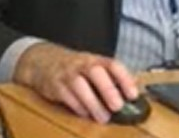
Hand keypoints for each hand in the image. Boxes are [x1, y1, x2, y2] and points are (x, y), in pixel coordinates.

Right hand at [15, 42, 137, 122]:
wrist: (42, 61)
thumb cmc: (75, 68)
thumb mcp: (93, 67)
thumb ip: (112, 78)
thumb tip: (136, 90)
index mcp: (95, 60)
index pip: (112, 64)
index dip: (124, 79)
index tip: (133, 95)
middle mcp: (81, 64)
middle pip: (94, 71)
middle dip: (107, 89)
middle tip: (117, 106)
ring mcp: (66, 74)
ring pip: (79, 85)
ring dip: (92, 103)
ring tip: (103, 118)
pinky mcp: (54, 85)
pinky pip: (66, 96)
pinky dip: (77, 106)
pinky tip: (86, 114)